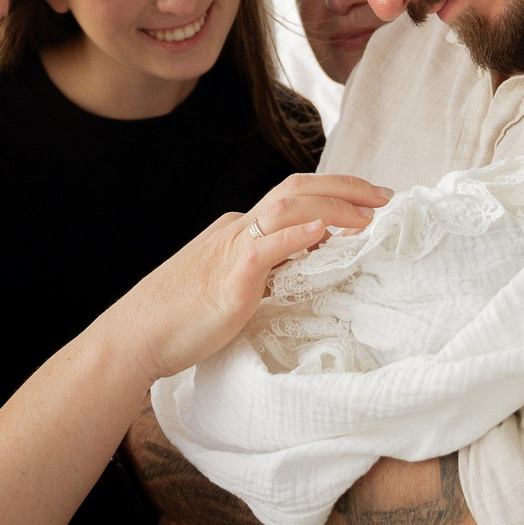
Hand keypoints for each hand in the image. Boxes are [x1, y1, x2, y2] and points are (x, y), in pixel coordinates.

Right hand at [112, 173, 390, 378]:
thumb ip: (266, 271)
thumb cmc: (181, 320)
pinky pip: (265, 248)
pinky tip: (326, 232)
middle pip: (297, 189)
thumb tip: (306, 261)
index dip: (336, 192)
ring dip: (334, 206)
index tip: (371, 203)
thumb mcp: (233, 287)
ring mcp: (231, 251)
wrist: (135, 337)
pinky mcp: (228, 279)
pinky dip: (297, 235)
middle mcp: (236, 230)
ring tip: (370, 216)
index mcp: (238, 232)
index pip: (293, 198)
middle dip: (346, 187)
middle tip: (387, 197)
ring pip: (286, 208)